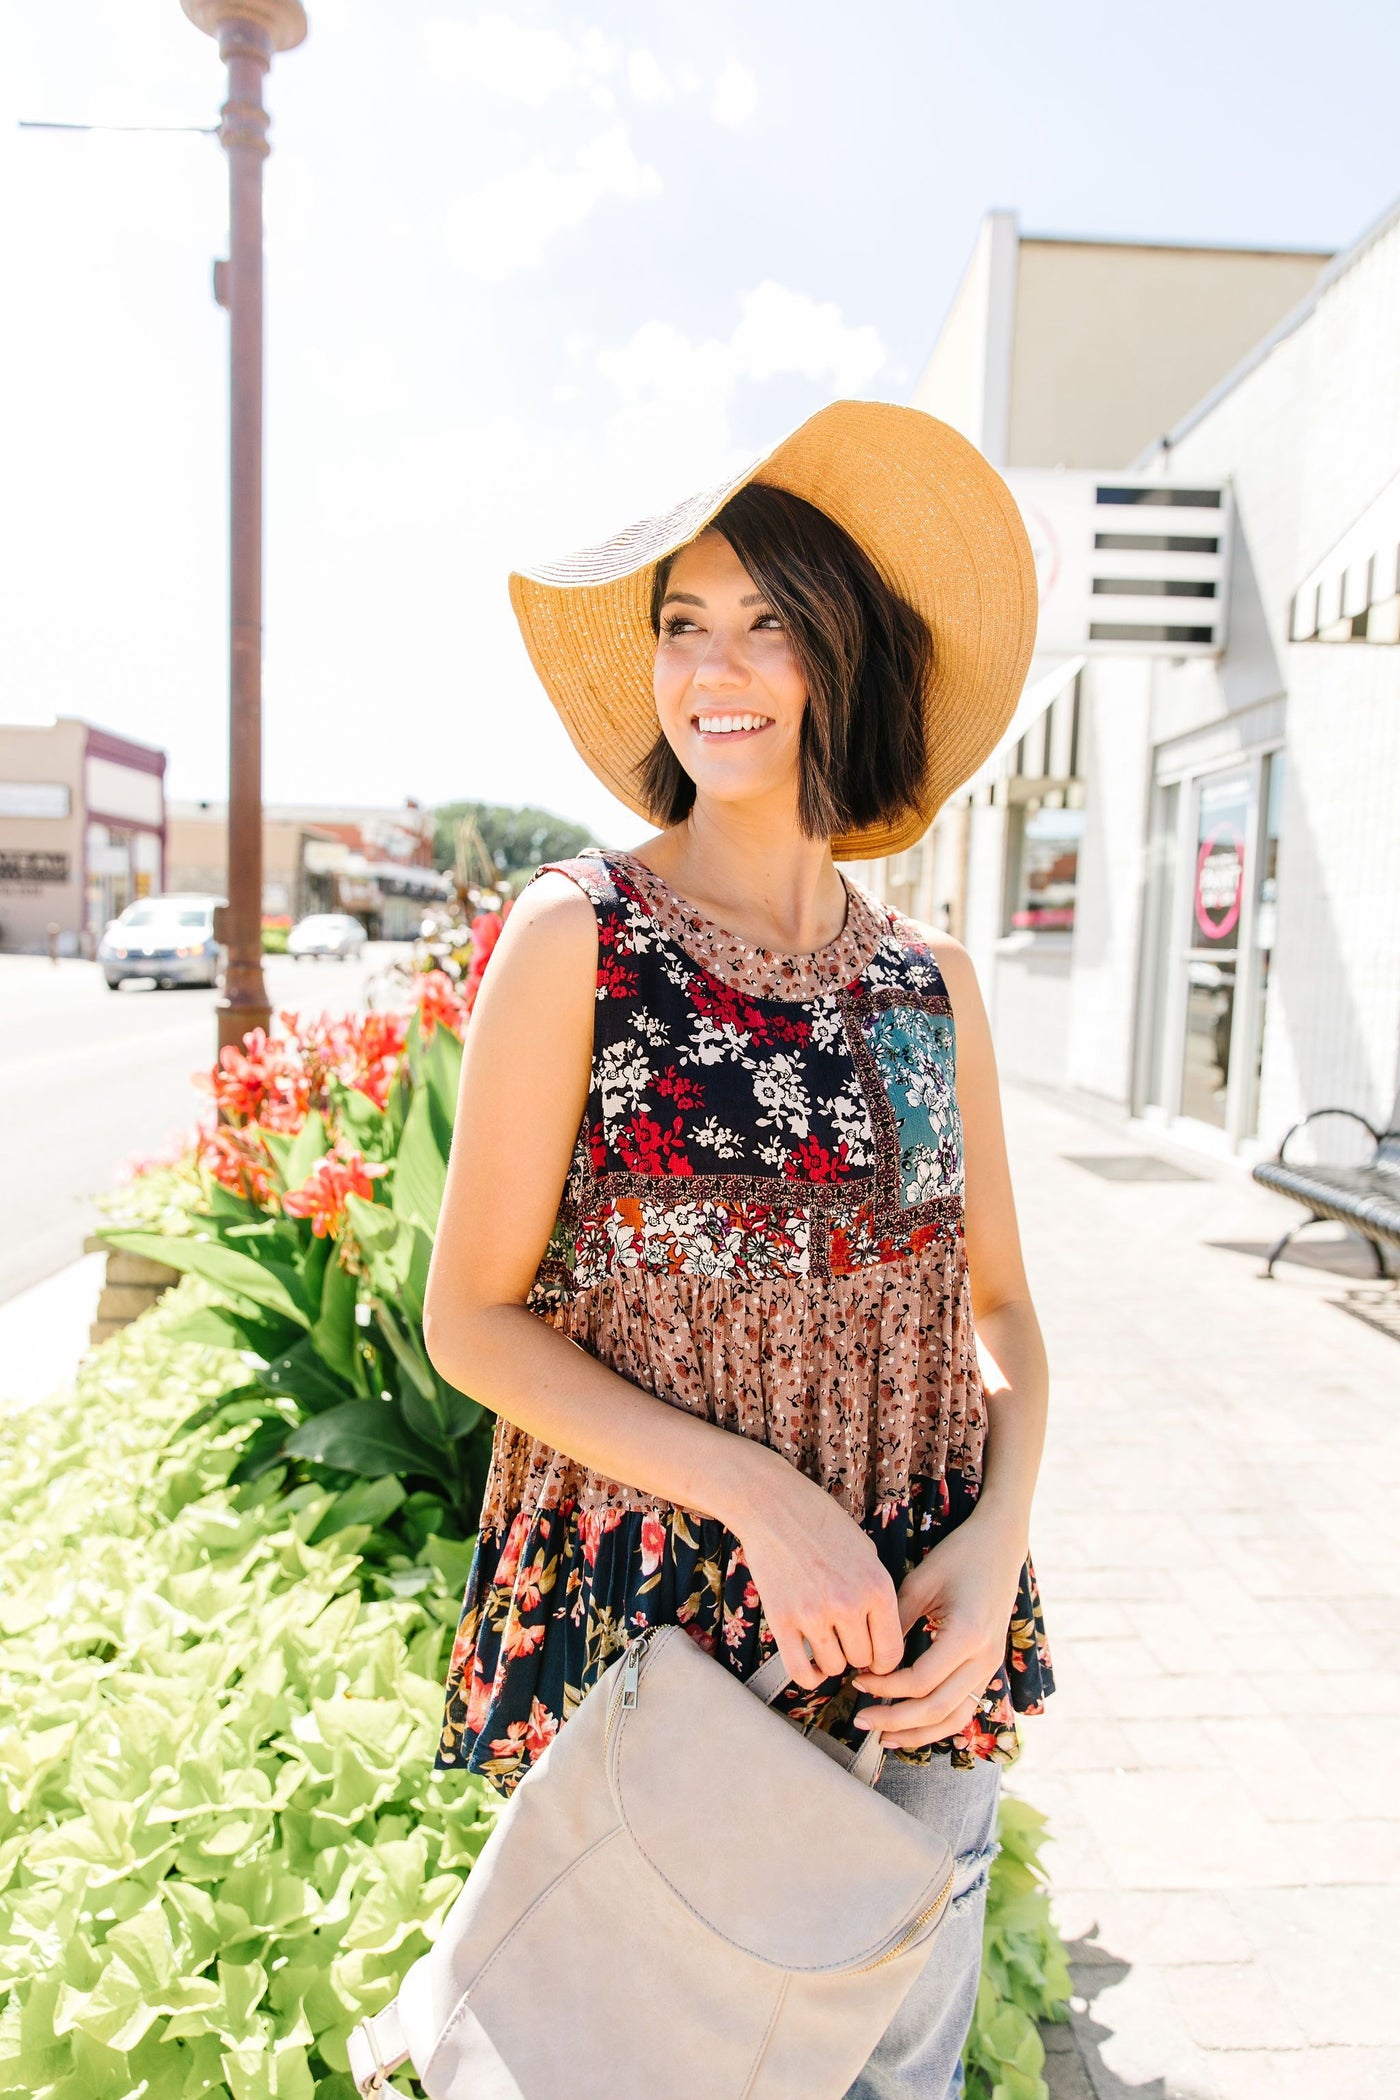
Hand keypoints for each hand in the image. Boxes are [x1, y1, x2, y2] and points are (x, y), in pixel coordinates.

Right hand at [732, 1455, 904, 1690]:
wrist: (775, 1505)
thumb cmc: (822, 1523)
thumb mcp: (867, 1552)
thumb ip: (876, 1593)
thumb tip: (883, 1634)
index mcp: (877, 1586)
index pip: (892, 1651)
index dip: (884, 1660)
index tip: (874, 1656)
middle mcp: (849, 1603)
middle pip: (862, 1660)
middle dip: (856, 1656)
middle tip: (846, 1641)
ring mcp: (814, 1613)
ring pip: (834, 1667)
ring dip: (832, 1661)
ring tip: (826, 1642)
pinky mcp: (782, 1619)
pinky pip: (800, 1671)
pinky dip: (808, 1676)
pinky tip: (810, 1664)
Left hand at [848, 1511, 1024, 1748]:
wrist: (1000, 1543)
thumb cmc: (959, 1555)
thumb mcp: (922, 1582)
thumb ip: (896, 1622)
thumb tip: (868, 1658)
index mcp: (968, 1635)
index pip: (920, 1681)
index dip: (885, 1687)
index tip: (858, 1679)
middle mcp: (985, 1658)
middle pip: (937, 1709)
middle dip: (895, 1720)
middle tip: (860, 1720)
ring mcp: (991, 1666)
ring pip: (955, 1719)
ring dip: (918, 1733)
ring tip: (883, 1737)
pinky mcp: (988, 1667)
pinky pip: (964, 1708)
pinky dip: (937, 1724)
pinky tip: (911, 1726)